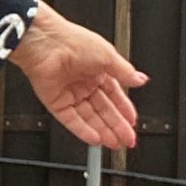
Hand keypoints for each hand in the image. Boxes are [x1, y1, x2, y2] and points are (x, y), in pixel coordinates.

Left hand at [9, 2, 146, 150]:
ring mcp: (69, 93)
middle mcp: (83, 83)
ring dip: (102, 131)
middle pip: (103, 110)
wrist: (45, 43)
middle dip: (116, 126)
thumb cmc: (72, 41)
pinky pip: (71, 120)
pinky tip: (95, 139)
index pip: (114, 95)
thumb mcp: (108, 56)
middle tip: (128, 140)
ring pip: (89, 118)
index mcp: (97, 70)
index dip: (124, 110)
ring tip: (115, 143)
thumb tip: (141, 79)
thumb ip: (125, 72)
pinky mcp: (55, 102)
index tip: (132, 122)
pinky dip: (83, 131)